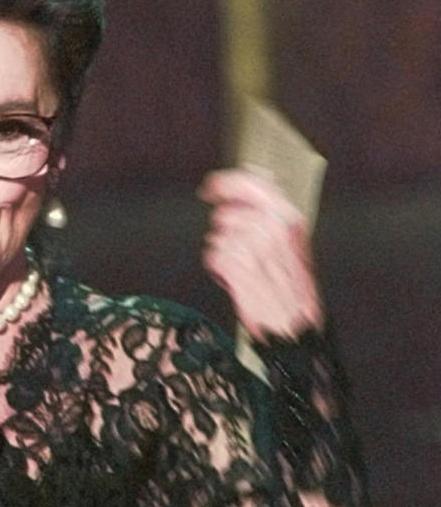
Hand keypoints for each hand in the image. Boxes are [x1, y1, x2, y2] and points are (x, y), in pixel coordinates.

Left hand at [197, 168, 321, 342]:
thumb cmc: (293, 288)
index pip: (249, 183)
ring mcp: (254, 246)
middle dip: (224, 229)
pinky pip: (212, 256)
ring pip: (216, 236)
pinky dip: (218, 268)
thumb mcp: (291, 242)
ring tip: (243, 267)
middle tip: (227, 239)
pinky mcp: (237, 265)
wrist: (295, 325)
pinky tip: (235, 278)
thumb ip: (271, 213)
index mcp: (289, 218)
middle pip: (225, 212)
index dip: (224, 182)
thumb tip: (248, 185)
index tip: (210, 186)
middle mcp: (272, 227)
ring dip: (223, 251)